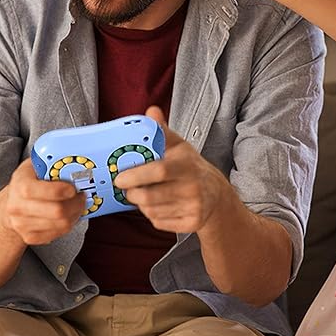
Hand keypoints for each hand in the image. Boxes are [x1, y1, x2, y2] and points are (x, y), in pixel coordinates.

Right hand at [1, 158, 85, 244]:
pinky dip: (68, 225)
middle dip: (77, 203)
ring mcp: (22, 224)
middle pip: (56, 212)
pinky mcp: (29, 237)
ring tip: (78, 204)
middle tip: (82, 196)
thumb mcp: (35, 164)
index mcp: (20, 185)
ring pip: (61, 225)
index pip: (40, 191)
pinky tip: (69, 215)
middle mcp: (18, 207)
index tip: (73, 188)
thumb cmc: (29, 180)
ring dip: (76, 214)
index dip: (61, 190)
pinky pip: (57, 234)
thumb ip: (51, 161)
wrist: (11, 202)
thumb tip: (74, 153)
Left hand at [114, 106, 227, 232]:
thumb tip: (151, 111)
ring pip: (151, 211)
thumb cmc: (190, 167)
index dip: (136, 175)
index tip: (120, 178)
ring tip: (146, 194)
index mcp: (187, 165)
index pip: (159, 171)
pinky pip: (159, 222)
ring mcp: (193, 207)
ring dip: (141, 204)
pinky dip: (153, 215)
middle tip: (127, 188)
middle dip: (132, 194)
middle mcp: (193, 187)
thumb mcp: (179, 147)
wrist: (216, 194)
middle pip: (150, 197)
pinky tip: (159, 205)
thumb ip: (162, 131)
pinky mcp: (191, 224)